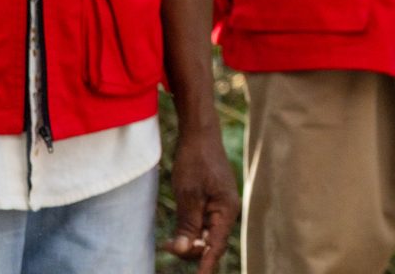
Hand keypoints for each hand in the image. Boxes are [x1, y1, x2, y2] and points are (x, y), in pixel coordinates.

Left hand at [164, 123, 238, 273]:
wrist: (199, 134)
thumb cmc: (195, 161)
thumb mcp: (188, 194)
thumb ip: (188, 224)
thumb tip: (183, 249)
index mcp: (227, 210)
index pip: (216, 246)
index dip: (206, 265)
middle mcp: (226, 210)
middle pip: (210, 243)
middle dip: (191, 250)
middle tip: (167, 246)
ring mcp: (219, 206)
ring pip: (205, 235)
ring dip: (188, 242)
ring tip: (168, 242)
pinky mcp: (211, 201)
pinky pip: (202, 224)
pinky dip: (189, 231)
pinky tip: (176, 233)